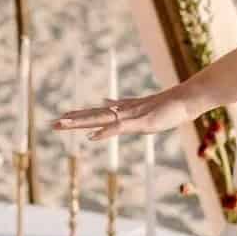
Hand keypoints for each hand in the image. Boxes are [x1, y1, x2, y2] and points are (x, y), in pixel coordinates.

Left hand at [51, 85, 194, 141]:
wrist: (185, 99)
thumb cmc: (166, 106)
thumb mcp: (140, 109)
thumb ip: (122, 106)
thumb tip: (105, 102)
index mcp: (121, 111)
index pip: (94, 114)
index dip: (77, 116)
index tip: (60, 118)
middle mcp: (122, 112)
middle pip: (92, 116)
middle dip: (72, 120)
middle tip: (51, 123)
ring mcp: (130, 117)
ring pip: (101, 120)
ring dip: (82, 123)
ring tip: (64, 123)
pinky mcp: (139, 123)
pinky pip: (119, 128)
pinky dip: (105, 132)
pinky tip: (92, 136)